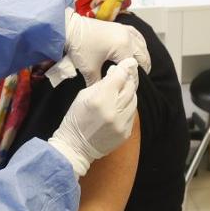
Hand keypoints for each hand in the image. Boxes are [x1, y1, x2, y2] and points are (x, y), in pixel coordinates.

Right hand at [48, 58, 139, 176]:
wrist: (75, 147)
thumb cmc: (75, 119)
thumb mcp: (83, 95)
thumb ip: (101, 83)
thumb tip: (115, 72)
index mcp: (100, 99)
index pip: (120, 77)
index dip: (125, 68)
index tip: (128, 63)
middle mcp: (114, 111)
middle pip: (130, 88)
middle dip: (128, 79)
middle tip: (126, 75)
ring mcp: (121, 123)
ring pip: (134, 100)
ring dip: (129, 93)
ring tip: (122, 91)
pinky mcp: (126, 133)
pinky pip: (132, 114)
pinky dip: (128, 107)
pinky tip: (120, 106)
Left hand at [62, 8, 150, 85]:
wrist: (69, 28)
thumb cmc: (79, 47)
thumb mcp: (89, 70)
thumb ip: (100, 83)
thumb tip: (104, 93)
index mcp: (123, 46)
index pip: (133, 67)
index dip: (133, 79)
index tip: (130, 88)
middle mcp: (127, 37)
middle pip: (142, 56)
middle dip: (142, 69)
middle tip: (135, 80)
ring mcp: (125, 30)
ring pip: (142, 45)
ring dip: (142, 57)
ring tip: (140, 68)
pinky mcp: (120, 27)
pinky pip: (137, 35)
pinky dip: (140, 44)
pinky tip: (138, 50)